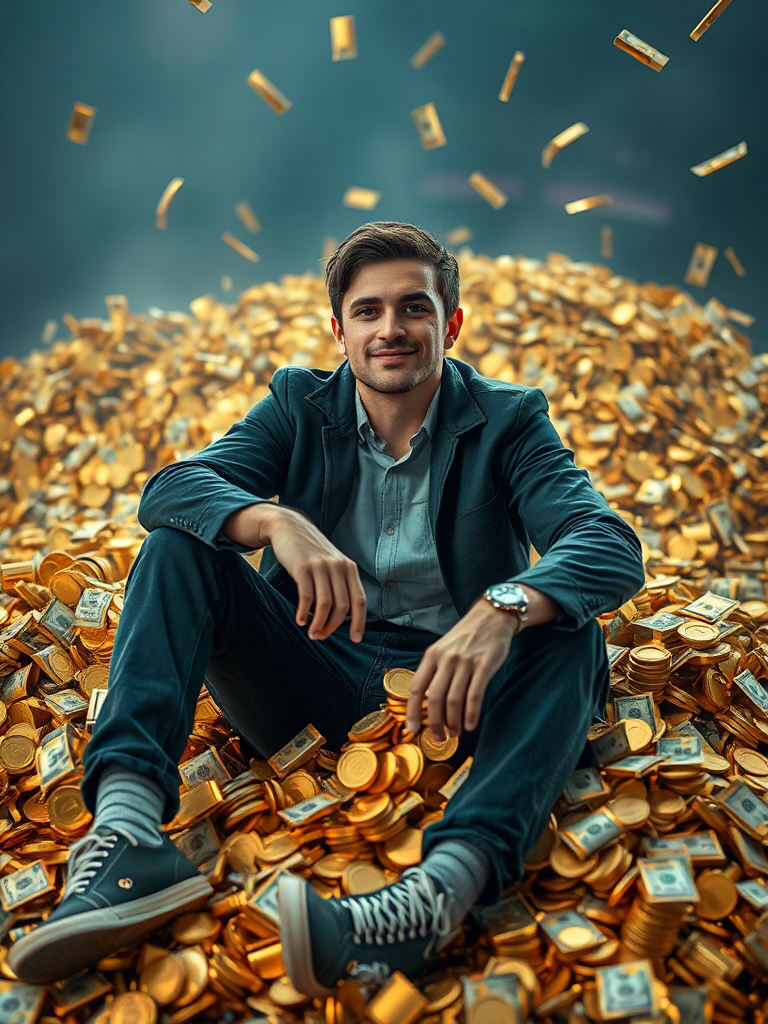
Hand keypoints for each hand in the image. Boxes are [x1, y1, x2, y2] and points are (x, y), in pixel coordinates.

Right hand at [267, 508, 366, 642]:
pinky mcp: (303, 567)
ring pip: (325, 604)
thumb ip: (340, 583)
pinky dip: (304, 612)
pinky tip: (300, 621)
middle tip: (321, 637)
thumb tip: (340, 616)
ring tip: (312, 634)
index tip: (355, 639)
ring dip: (319, 624)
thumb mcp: (332, 563)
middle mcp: (338, 567)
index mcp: (349, 568)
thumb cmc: (311, 551)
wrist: (290, 527)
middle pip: (342, 606)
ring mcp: (321, 566)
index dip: (359, 622)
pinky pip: (307, 596)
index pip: (359, 601)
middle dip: (332, 627)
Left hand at [405, 600, 518, 737]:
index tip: (411, 729)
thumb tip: (426, 702)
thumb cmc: (466, 637)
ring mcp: (465, 662)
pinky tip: (470, 724)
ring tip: (455, 733)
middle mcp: (446, 659)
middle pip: (434, 698)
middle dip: (434, 723)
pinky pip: (474, 695)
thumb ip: (434, 671)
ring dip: (453, 722)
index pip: (416, 688)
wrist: (492, 616)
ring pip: (454, 700)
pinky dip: (471, 714)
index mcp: (431, 656)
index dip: (412, 711)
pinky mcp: (484, 665)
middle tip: (438, 737)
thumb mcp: (443, 648)